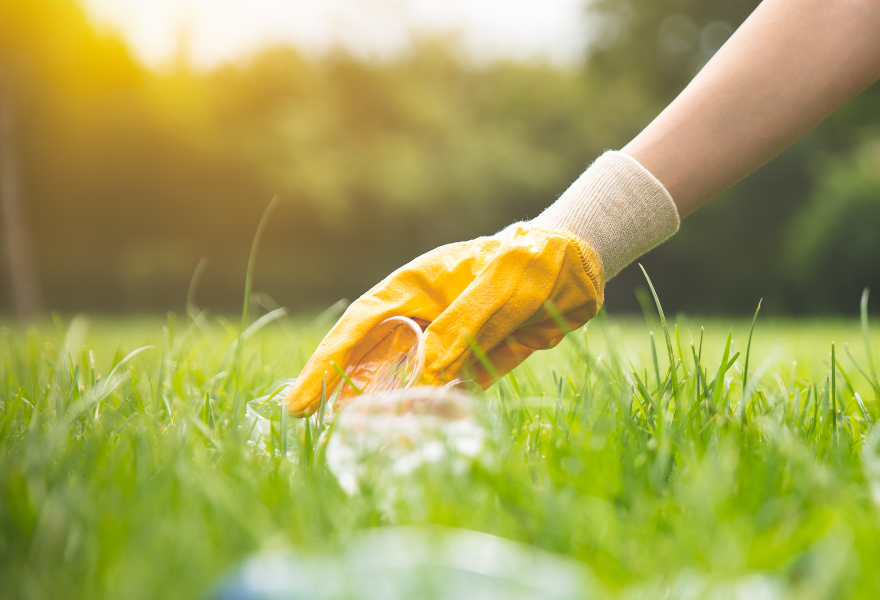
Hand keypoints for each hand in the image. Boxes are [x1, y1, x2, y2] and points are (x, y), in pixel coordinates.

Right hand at [285, 225, 603, 415]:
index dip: (327, 364)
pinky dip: (431, 418)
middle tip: (316, 431)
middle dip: (344, 395)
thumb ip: (463, 326)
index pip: (360, 326)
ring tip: (364, 447)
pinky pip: (446, 396)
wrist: (578, 267)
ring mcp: (447, 343)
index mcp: (415, 286)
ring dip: (387, 413)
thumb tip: (425, 375)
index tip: (301, 400)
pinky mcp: (475, 365)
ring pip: (406, 384)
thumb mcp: (500, 285)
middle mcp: (423, 317)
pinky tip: (417, 441)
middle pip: (372, 360)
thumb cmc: (534, 260)